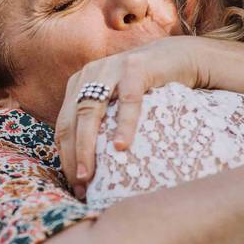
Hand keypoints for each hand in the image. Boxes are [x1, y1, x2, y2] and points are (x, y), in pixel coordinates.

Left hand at [55, 37, 200, 196]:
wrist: (180, 57)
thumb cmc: (148, 88)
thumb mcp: (117, 102)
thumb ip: (102, 122)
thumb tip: (91, 168)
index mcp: (80, 82)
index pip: (63, 124)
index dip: (65, 156)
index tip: (74, 185)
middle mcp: (90, 73)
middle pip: (72, 120)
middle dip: (72, 157)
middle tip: (79, 186)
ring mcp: (112, 68)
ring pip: (90, 112)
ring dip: (87, 147)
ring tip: (89, 175)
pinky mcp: (136, 68)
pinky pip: (127, 101)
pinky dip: (123, 125)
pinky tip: (121, 147)